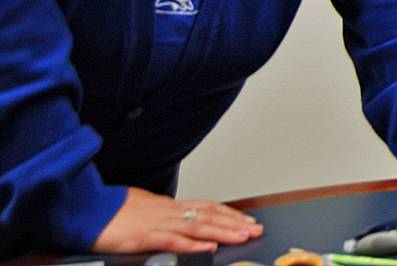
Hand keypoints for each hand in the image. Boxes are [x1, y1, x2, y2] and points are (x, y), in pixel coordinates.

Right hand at [93, 187, 261, 252]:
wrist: (84, 207)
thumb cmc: (109, 210)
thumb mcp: (142, 209)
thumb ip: (161, 214)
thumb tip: (176, 219)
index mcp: (168, 205)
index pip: (206, 207)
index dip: (229, 214)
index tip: (246, 220)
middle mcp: (168, 211)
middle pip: (209, 215)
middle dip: (235, 223)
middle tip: (256, 229)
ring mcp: (158, 222)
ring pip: (199, 226)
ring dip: (224, 232)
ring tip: (244, 236)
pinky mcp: (145, 236)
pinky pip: (174, 241)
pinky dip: (194, 244)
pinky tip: (209, 247)